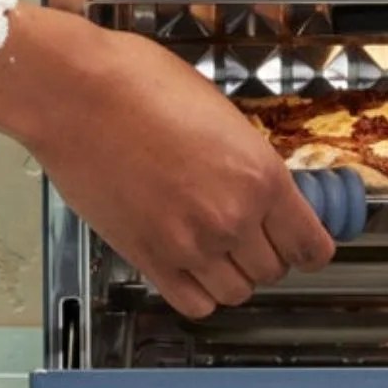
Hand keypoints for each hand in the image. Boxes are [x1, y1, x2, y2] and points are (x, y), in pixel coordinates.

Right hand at [0, 4, 336, 317]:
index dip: (309, 248)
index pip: (310, 246)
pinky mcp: (148, 258)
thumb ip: (248, 161)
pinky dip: (198, 292)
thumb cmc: (141, 84)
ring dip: (232, 275)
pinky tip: (190, 267)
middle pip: (273, 270)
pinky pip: (192, 303)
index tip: (301, 245)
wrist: (77, 94)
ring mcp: (190, 244)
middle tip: (249, 236)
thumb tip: (260, 186)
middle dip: (266, 255)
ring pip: (236, 292)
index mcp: (262, 176)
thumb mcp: (222, 114)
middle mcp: (233, 217)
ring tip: (217, 251)